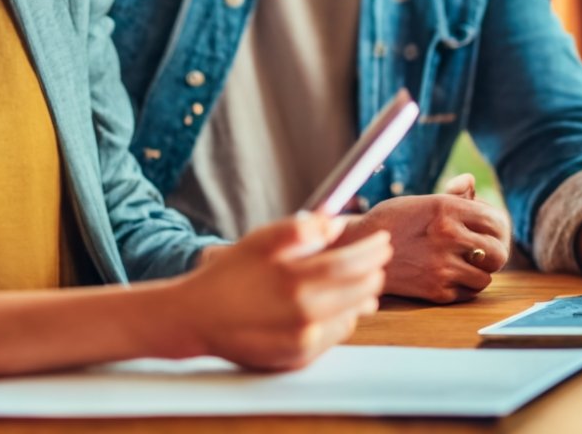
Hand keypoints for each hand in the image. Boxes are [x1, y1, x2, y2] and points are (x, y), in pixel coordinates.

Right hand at [175, 213, 390, 370]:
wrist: (199, 317)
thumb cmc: (230, 274)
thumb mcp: (260, 240)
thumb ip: (300, 230)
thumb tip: (335, 223)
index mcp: (295, 279)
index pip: (352, 263)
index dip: (372, 249)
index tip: (383, 240)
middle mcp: (305, 313)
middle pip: (360, 289)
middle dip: (373, 269)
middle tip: (377, 256)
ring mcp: (304, 340)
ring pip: (353, 314)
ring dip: (363, 295)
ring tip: (366, 281)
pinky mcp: (300, 357)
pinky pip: (336, 335)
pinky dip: (344, 317)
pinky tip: (340, 306)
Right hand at [339, 176, 510, 302]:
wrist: (360, 247)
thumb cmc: (392, 221)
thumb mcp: (420, 201)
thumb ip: (452, 196)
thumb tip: (471, 181)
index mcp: (445, 208)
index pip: (496, 220)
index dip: (498, 227)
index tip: (491, 230)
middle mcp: (447, 235)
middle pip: (498, 252)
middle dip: (495, 252)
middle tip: (484, 252)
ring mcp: (442, 265)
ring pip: (486, 277)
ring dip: (478, 272)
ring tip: (463, 264)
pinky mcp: (436, 290)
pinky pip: (467, 292)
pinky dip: (462, 286)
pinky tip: (447, 274)